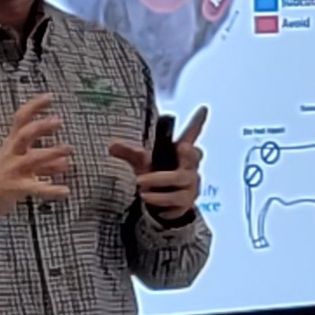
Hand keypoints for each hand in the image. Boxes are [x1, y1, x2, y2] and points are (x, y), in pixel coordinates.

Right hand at [0, 95, 72, 218]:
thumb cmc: (2, 174)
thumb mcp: (21, 163)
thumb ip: (45, 162)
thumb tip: (65, 161)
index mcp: (12, 143)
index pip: (21, 120)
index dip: (33, 107)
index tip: (49, 96)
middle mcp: (12, 153)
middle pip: (23, 135)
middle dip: (40, 127)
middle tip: (58, 121)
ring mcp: (13, 169)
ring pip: (31, 159)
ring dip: (51, 153)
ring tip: (68, 149)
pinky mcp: (16, 187)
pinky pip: (35, 188)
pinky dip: (51, 189)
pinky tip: (65, 191)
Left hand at [108, 106, 208, 224]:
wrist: (163, 206)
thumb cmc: (157, 177)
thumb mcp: (142, 162)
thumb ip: (129, 153)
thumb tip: (111, 145)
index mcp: (181, 153)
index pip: (191, 135)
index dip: (197, 123)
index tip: (203, 108)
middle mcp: (190, 167)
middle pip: (194, 156)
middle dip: (189, 152)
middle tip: (181, 147)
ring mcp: (191, 185)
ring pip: (180, 179)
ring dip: (159, 180)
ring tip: (139, 184)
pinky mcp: (186, 202)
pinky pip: (176, 199)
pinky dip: (160, 198)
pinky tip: (147, 198)